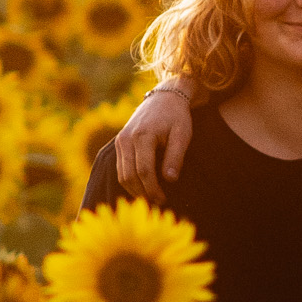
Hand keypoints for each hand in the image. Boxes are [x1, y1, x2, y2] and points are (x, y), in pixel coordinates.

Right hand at [116, 88, 194, 203]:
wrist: (164, 98)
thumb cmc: (176, 117)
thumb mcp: (182, 134)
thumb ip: (176, 156)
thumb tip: (170, 180)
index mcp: (142, 136)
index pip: (144, 171)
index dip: (152, 189)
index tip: (163, 200)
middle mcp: (126, 139)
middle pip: (129, 175)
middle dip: (143, 193)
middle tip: (158, 203)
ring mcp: (120, 141)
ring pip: (122, 174)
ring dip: (135, 190)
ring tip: (151, 198)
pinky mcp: (119, 143)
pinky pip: (120, 168)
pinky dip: (130, 180)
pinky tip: (143, 188)